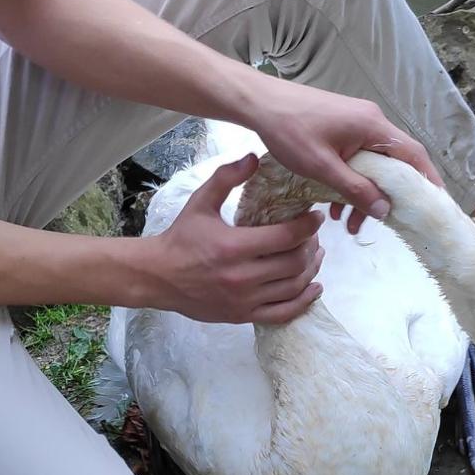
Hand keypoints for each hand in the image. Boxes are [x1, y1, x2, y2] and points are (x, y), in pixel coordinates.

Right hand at [143, 154, 325, 322]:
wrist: (158, 276)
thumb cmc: (180, 238)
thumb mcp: (200, 202)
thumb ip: (225, 178)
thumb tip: (253, 158)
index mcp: (233, 246)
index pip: (286, 237)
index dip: (308, 226)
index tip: (316, 217)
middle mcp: (242, 276)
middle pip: (294, 263)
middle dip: (311, 247)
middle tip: (314, 236)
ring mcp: (244, 299)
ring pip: (292, 288)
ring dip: (311, 271)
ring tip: (315, 256)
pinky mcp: (242, 315)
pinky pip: (282, 313)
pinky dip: (302, 301)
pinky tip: (313, 288)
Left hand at [250, 81, 441, 233]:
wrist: (260, 104)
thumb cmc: (290, 131)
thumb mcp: (323, 167)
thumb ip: (355, 189)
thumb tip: (384, 210)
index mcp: (373, 126)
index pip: (413, 155)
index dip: (427, 180)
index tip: (434, 204)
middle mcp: (371, 122)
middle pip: (393, 163)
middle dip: (386, 196)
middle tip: (377, 224)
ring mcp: (356, 123)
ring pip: (372, 164)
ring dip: (364, 193)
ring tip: (348, 224)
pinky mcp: (341, 128)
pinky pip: (356, 159)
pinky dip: (350, 182)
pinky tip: (333, 205)